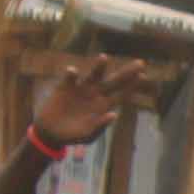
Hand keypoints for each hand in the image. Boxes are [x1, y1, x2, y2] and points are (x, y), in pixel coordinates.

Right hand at [29, 54, 149, 148]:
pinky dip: (71, 74)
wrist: (50, 133)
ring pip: (93, 75)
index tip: (143, 76)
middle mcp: (95, 94)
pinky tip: (73, 72)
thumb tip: (113, 115)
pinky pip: (70, 78)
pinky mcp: (64, 87)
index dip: (132, 86)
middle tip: (141, 63)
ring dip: (99, 67)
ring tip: (104, 58)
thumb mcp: (87, 136)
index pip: (121, 95)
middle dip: (127, 73)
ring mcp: (81, 89)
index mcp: (103, 106)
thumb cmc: (72, 135)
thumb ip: (100, 126)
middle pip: (114, 81)